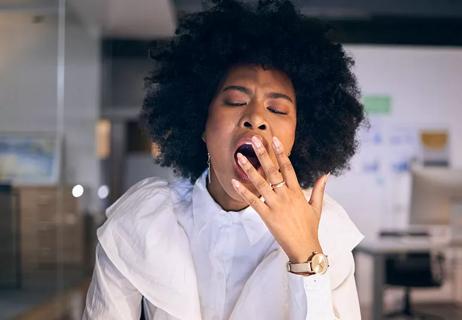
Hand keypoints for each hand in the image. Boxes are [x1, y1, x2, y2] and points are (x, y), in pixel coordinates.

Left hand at [231, 135, 328, 262]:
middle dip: (263, 154)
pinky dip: (243, 191)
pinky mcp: (267, 216)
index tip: (274, 140)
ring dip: (249, 169)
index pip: (288, 167)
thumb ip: (319, 189)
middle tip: (254, 140)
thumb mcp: (317, 207)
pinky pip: (253, 201)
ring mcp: (276, 205)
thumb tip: (326, 173)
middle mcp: (286, 195)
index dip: (281, 152)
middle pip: (273, 170)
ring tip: (239, 156)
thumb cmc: (310, 227)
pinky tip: (234, 182)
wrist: (304, 247)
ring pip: (260, 183)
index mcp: (297, 192)